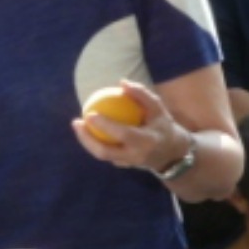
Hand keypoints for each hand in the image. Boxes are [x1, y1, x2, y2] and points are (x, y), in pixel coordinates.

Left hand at [72, 79, 191, 172]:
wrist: (172, 154)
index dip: (105, 125)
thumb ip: (141, 94)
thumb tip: (121, 82)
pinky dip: (95, 142)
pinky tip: (88, 129)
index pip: (122, 134)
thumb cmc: (163, 126)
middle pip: (104, 152)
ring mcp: (128, 163)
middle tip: (76, 122)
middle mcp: (135, 156)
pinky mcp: (123, 165)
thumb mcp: (158, 108)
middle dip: (86, 139)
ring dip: (86, 141)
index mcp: (146, 141)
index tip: (90, 113)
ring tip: (78, 125)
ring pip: (102, 155)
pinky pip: (106, 153)